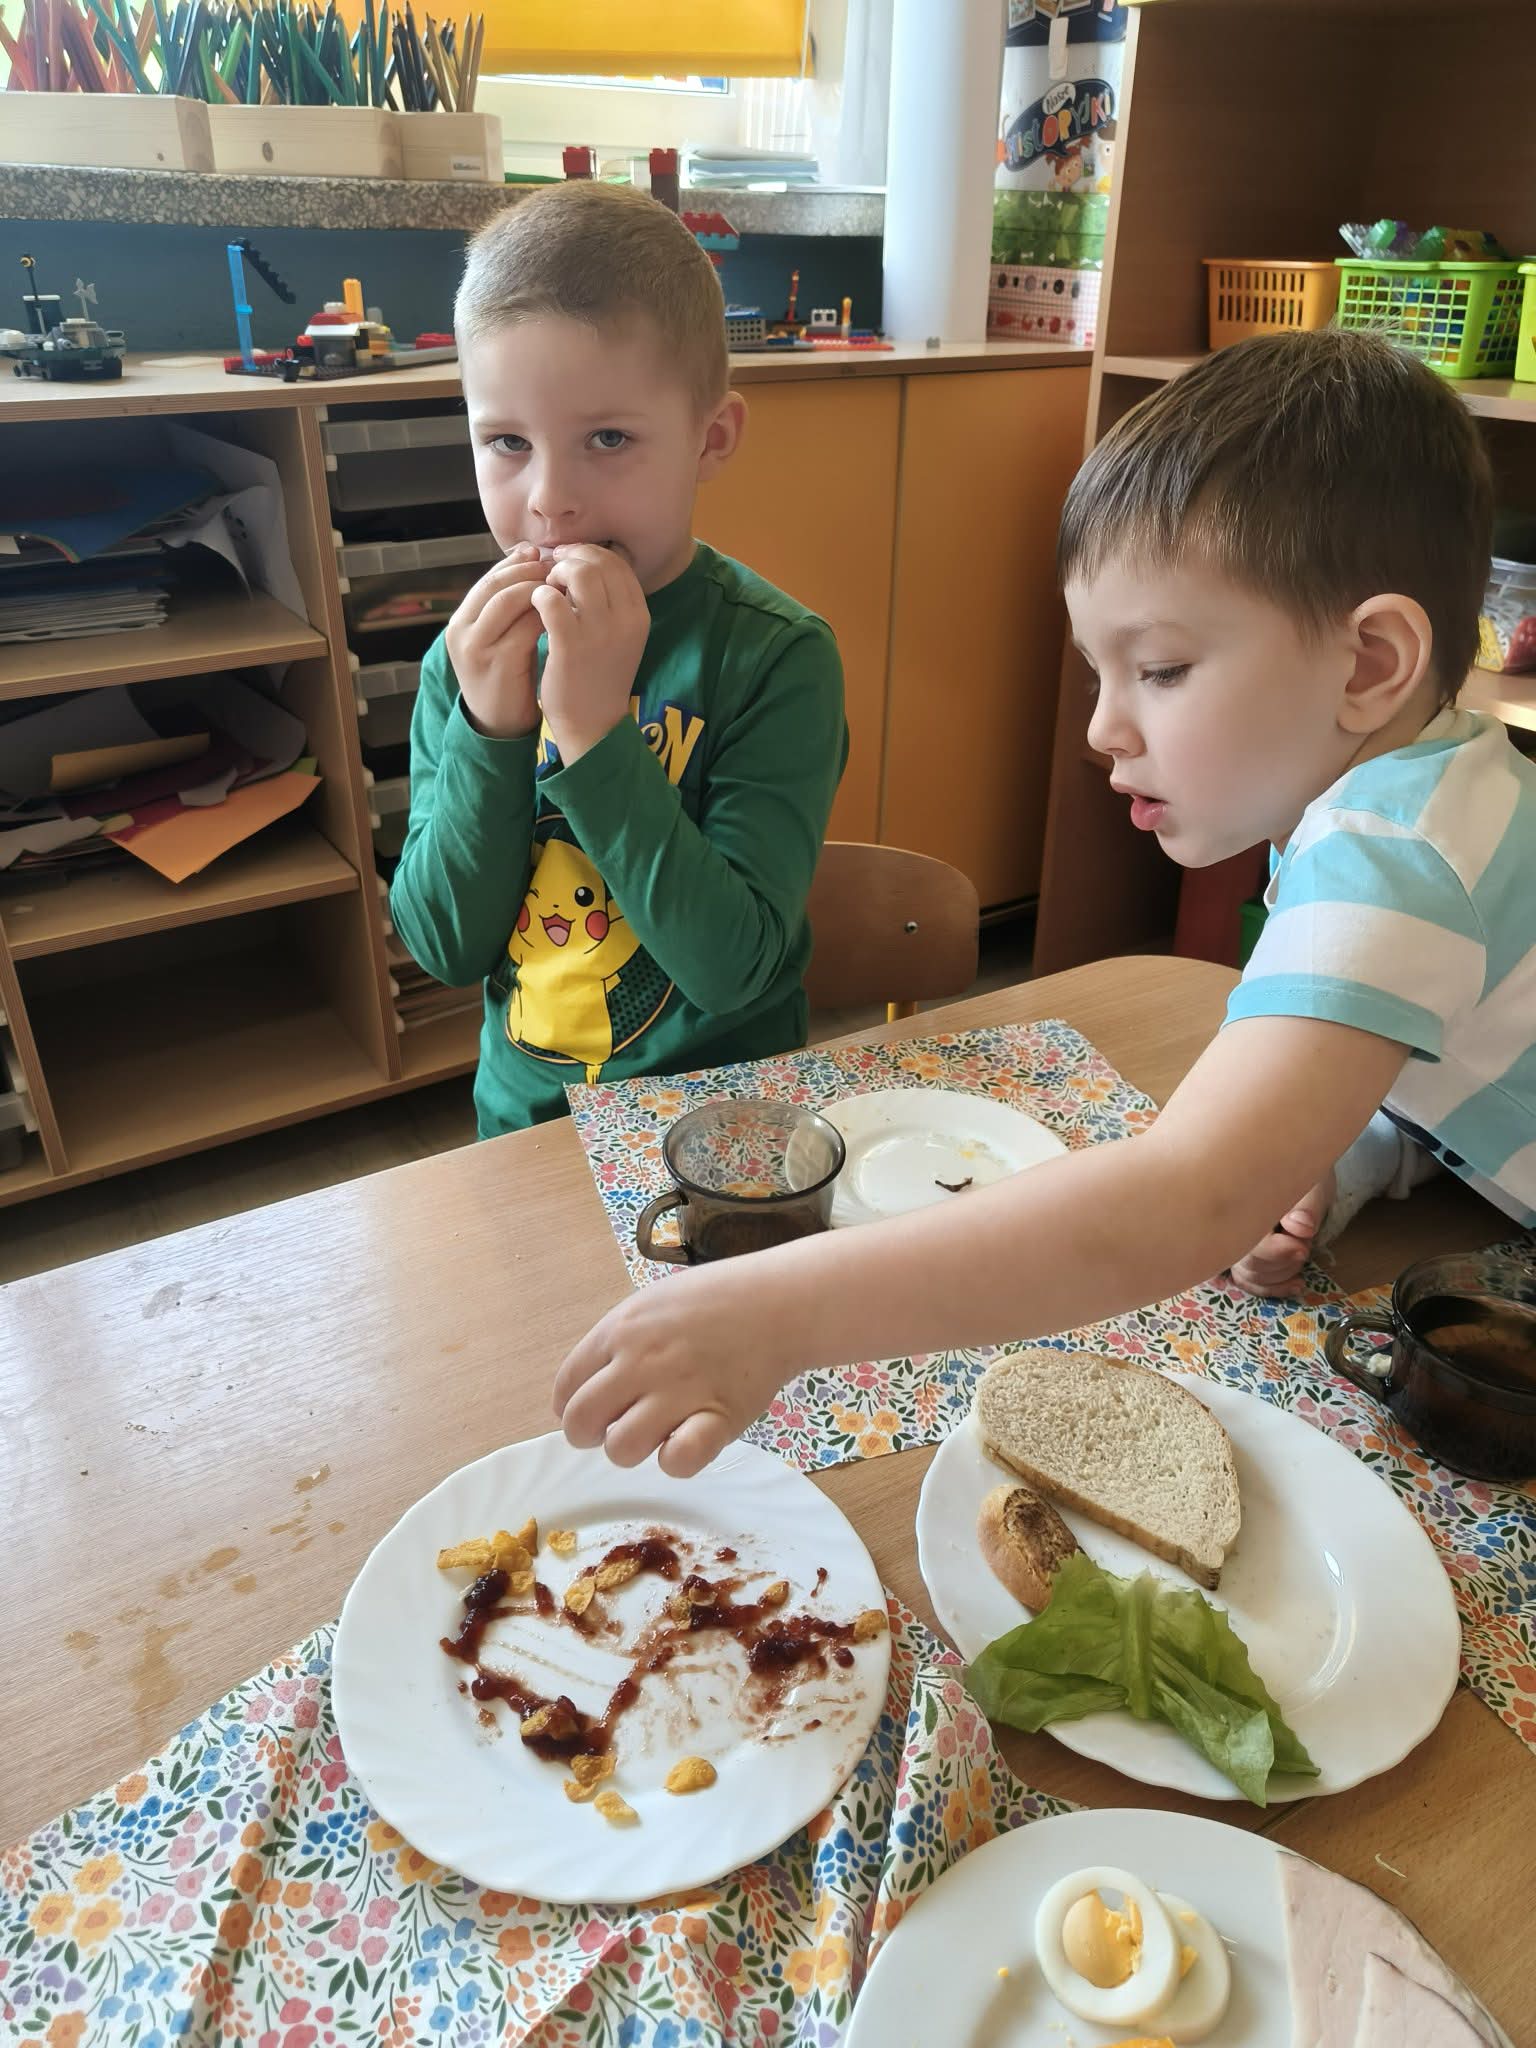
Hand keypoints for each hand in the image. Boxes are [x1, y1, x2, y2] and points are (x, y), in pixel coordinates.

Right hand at [445, 546, 548, 738]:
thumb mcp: (498, 638)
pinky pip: (526, 628)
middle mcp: (461, 631)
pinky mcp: (499, 664)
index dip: (516, 563)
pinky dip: (547, 615)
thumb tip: (530, 559)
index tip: (541, 554)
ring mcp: (477, 648)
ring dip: (539, 589)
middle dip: (529, 571)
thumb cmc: (506, 676)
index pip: (488, 579)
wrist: (499, 724)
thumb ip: (508, 607)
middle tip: (556, 566)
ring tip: (562, 586)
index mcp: (460, 621)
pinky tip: (565, 612)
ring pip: (509, 601)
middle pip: (496, 585)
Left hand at [533, 544, 650, 763]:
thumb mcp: (620, 638)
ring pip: (577, 573)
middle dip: (571, 558)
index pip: (618, 563)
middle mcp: (625, 619)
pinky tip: (535, 606)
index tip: (570, 560)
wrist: (593, 724)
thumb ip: (610, 603)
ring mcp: (599, 631)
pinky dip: (539, 595)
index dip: (591, 554)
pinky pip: (550, 599)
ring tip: (545, 589)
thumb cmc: (599, 678)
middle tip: (553, 570)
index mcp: (639, 615)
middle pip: (599, 562)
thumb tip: (584, 563)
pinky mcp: (570, 644)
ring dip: (555, 574)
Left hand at [554, 1269, 790, 1476]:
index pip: (566, 1387)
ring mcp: (677, 1391)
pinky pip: (676, 1461)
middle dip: (591, 1435)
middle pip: (580, 1423)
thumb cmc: (716, 1298)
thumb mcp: (652, 1303)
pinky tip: (687, 1440)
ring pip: (620, 1449)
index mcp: (619, 1331)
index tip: (594, 1413)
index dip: (572, 1407)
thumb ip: (617, 1341)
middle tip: (619, 1427)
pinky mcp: (716, 1418)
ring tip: (657, 1431)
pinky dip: (676, 1459)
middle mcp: (639, 1362)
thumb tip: (586, 1384)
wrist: (779, 1302)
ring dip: (633, 1448)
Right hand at [1228, 1172, 1334, 1295]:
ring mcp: (1235, 1243)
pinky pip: (1250, 1282)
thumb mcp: (1312, 1185)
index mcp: (1242, 1205)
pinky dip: (1274, 1287)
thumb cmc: (1303, 1175)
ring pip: (1250, 1276)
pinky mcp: (1244, 1255)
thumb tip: (1301, 1228)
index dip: (1275, 1252)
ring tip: (1302, 1250)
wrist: (1297, 1172)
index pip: (1246, 1242)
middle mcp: (1231, 1226)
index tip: (1301, 1247)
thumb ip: (1307, 1206)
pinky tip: (1297, 1283)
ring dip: (1284, 1272)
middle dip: (1284, 1262)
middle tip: (1304, 1243)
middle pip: (1248, 1265)